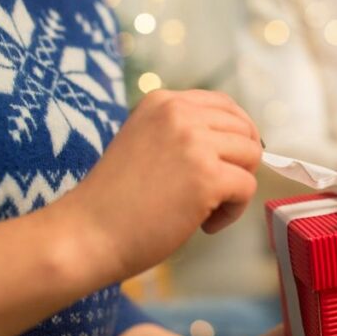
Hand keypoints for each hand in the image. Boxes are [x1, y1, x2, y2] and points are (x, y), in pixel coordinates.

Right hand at [62, 89, 262, 278]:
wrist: (85, 234)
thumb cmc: (115, 199)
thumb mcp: (145, 141)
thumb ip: (182, 132)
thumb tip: (238, 139)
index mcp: (162, 101)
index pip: (224, 104)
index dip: (237, 134)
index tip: (229, 161)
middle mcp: (179, 113)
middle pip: (244, 130)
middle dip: (239, 163)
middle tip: (214, 193)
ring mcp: (194, 143)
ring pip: (251, 156)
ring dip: (236, 187)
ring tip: (204, 210)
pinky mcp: (206, 176)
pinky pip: (247, 188)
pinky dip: (232, 212)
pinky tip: (204, 225)